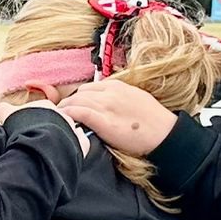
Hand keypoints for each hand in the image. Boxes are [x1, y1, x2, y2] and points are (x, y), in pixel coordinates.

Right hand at [0, 97, 92, 155]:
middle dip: (47, 129)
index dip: (33, 121)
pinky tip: (64, 154)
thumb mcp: (6, 114)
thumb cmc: (23, 127)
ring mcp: (73, 130)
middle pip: (55, 121)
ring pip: (68, 132)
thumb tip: (1, 109)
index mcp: (46, 107)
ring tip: (47, 150)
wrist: (39, 144)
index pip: (40, 111)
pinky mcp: (81, 145)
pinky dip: (74, 148)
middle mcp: (63, 115)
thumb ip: (3, 109)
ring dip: (60, 139)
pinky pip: (80, 145)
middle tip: (36, 140)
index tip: (27, 129)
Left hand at [59, 78, 177, 154]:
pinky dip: (69, 115)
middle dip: (67, 104)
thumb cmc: (151, 119)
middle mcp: (110, 93)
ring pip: (76, 102)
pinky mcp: (105, 122)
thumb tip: (102, 102)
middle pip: (79, 94)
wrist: (164, 133)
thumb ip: (117, 97)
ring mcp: (107, 106)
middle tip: (59, 116)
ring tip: (56, 120)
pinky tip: (62, 120)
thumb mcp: (134, 98)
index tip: (71, 107)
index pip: (88, 87)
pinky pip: (80, 113)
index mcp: (117, 86)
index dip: (77, 97)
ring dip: (63, 110)